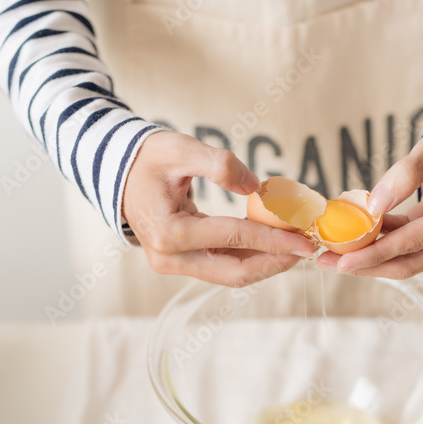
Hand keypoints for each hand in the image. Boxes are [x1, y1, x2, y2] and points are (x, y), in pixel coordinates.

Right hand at [122, 132, 315, 287]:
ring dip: (264, 263)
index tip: (305, 239)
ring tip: (292, 247)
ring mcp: (172, 265)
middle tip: (305, 249)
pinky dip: (247, 258)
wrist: (117, 172)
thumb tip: (256, 188)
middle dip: (274, 262)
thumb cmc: (148, 158)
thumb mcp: (180, 148)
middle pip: (234, 273)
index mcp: (170, 232)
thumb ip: (219, 164)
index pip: (235, 238)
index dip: (274, 239)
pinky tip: (270, 245)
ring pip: (228, 275)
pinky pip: (219, 267)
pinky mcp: (178, 263)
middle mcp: (169, 257)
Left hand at [316, 128, 422, 277]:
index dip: (374, 255)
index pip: (410, 244)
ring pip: (406, 261)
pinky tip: (354, 240)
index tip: (342, 261)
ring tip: (333, 255)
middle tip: (326, 262)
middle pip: (406, 264)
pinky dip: (382, 245)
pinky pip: (408, 248)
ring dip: (370, 259)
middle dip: (365, 265)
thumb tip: (372, 207)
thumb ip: (404, 175)